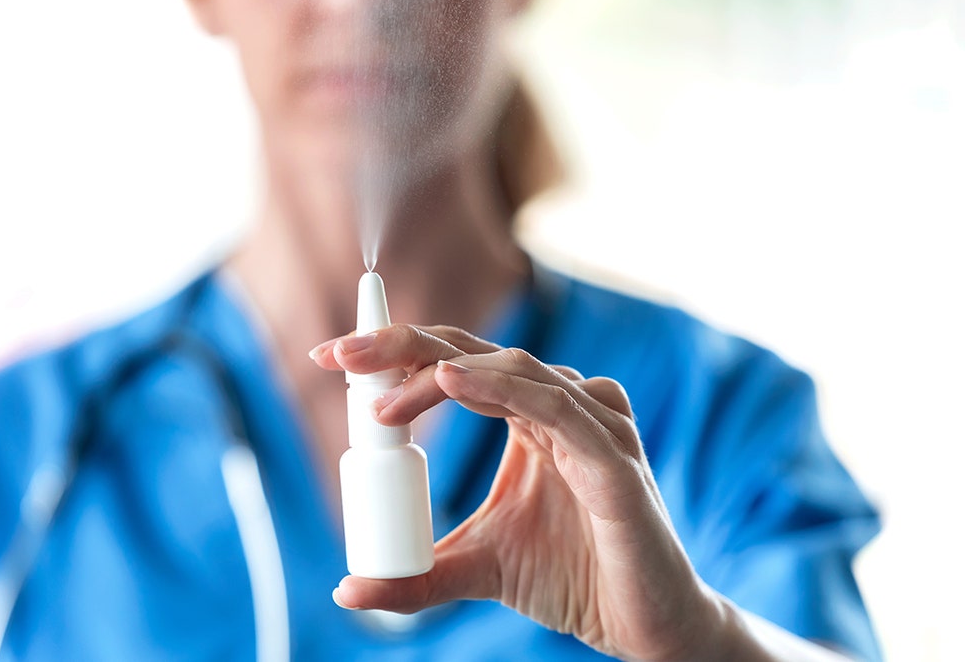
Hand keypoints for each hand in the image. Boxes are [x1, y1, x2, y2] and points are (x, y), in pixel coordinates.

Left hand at [309, 324, 725, 661]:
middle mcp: (558, 405)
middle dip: (399, 346)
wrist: (642, 626)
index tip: (328, 360)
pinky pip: (555, 407)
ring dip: (437, 373)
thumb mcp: (476, 569)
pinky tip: (450, 381)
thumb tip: (347, 591)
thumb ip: (417, 576)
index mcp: (524, 416)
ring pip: (510, 368)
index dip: (391, 355)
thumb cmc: (571, 578)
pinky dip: (501, 389)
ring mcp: (591, 424)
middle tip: (338, 355)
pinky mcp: (615, 458)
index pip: (450, 365)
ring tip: (378, 401)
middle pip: (471, 352)